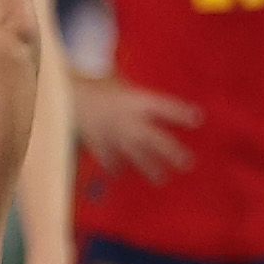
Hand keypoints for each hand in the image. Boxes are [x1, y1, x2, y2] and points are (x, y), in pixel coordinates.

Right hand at [72, 75, 198, 180]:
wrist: (65, 94)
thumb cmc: (98, 86)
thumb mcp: (121, 84)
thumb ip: (138, 97)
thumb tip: (156, 106)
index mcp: (136, 100)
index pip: (164, 106)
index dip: (180, 112)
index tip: (197, 119)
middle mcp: (127, 119)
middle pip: (154, 138)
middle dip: (171, 151)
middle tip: (188, 163)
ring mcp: (113, 134)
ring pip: (135, 154)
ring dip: (149, 167)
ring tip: (162, 179)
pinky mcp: (98, 143)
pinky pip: (109, 158)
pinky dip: (115, 166)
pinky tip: (121, 173)